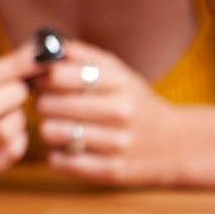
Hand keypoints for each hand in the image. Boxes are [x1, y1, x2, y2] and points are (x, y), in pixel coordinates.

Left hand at [33, 40, 180, 185]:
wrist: (175, 143)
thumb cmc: (132, 101)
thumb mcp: (116, 71)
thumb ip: (79, 55)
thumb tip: (42, 42)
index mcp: (119, 82)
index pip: (56, 75)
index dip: (39, 77)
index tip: (40, 80)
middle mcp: (121, 112)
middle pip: (48, 104)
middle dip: (41, 103)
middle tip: (48, 105)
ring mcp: (118, 144)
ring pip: (50, 133)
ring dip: (46, 129)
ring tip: (57, 125)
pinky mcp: (112, 171)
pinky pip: (60, 162)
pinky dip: (56, 154)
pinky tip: (66, 147)